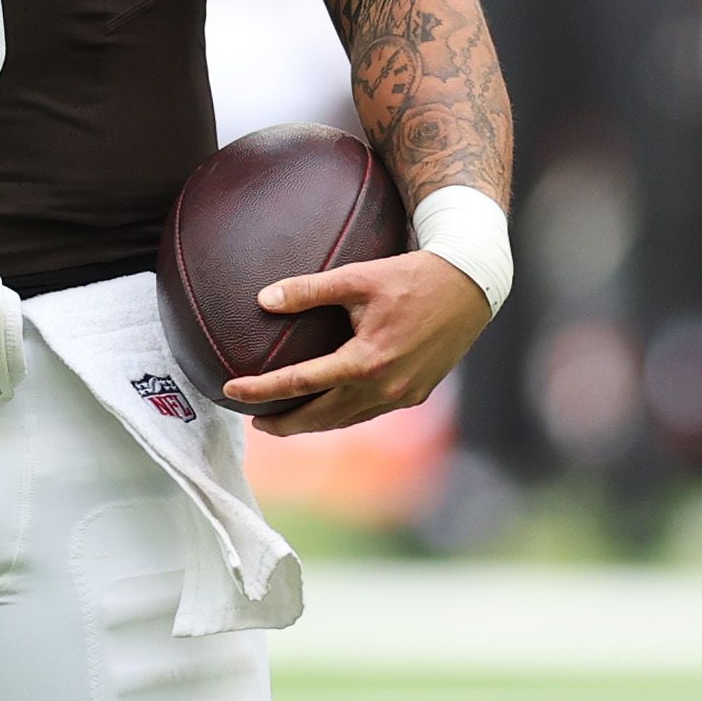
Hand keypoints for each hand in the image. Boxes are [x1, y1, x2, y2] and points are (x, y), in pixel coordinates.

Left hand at [224, 250, 492, 433]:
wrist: (471, 286)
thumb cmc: (412, 276)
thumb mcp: (358, 277)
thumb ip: (308, 289)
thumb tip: (262, 299)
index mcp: (366, 360)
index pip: (300, 383)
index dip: (261, 390)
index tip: (231, 390)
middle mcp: (384, 386)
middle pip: (321, 417)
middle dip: (284, 424)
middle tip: (254, 422)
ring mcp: (403, 395)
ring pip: (346, 420)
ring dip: (313, 424)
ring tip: (285, 420)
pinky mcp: (416, 394)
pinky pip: (369, 413)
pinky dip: (342, 415)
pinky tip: (327, 407)